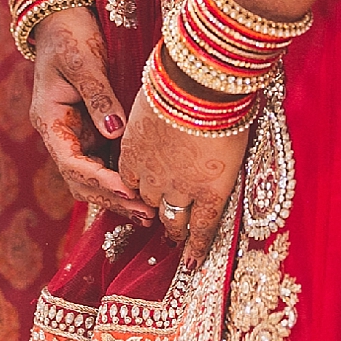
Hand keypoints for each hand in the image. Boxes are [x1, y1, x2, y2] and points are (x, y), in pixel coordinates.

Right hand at [28, 7, 154, 225]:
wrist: (63, 17)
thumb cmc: (70, 34)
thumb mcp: (83, 60)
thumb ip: (98, 95)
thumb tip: (115, 131)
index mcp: (50, 120)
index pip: (71, 163)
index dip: (99, 181)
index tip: (128, 191)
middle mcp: (61, 133)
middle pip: (81, 180)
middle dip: (112, 198)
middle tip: (147, 212)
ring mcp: (77, 133)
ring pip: (93, 176)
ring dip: (118, 195)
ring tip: (151, 211)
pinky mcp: (93, 128)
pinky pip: (106, 161)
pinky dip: (122, 178)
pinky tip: (146, 188)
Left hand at [117, 82, 249, 267]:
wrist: (199, 83)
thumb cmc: (178, 77)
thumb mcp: (154, 95)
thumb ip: (156, 111)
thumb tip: (167, 96)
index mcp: (132, 150)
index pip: (132, 179)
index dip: (141, 188)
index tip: (147, 194)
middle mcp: (149, 174)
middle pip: (148, 201)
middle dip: (155, 212)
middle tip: (163, 225)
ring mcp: (179, 186)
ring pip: (173, 218)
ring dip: (176, 230)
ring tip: (181, 244)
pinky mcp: (209, 191)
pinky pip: (202, 226)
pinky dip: (198, 246)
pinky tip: (195, 262)